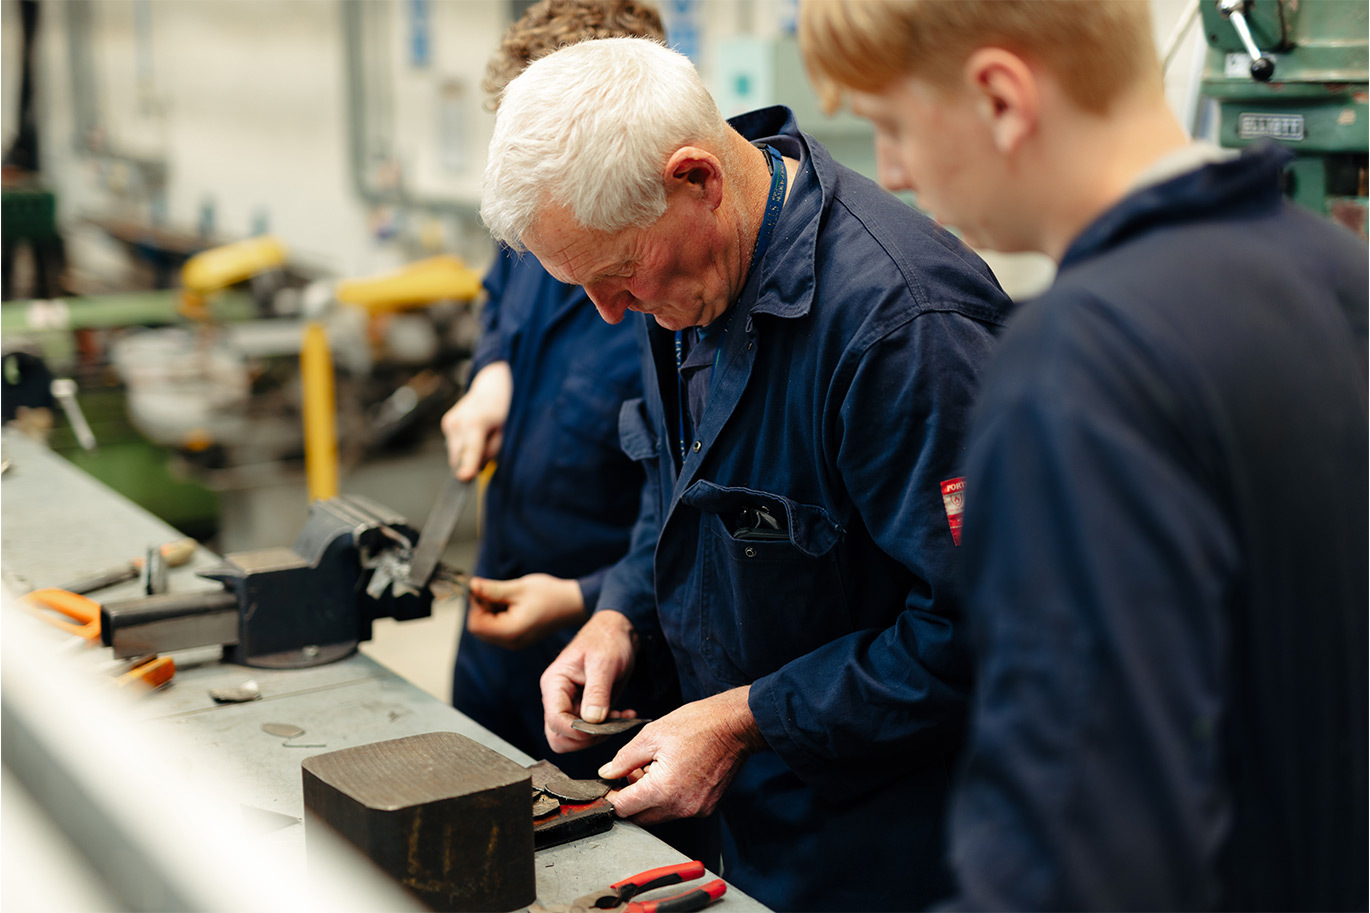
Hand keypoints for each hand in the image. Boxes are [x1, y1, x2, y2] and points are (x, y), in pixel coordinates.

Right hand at [441, 361, 512, 480]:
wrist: (491, 387)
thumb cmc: (501, 410)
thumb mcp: (503, 431)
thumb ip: (490, 450)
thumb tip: (476, 467)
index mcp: (476, 421)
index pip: (471, 448)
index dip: (468, 464)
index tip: (464, 477)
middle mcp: (459, 421)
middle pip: (460, 456)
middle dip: (472, 461)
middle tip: (488, 444)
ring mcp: (450, 422)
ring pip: (456, 453)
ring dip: (467, 452)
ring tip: (481, 434)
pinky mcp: (446, 423)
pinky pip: (454, 445)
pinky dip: (463, 445)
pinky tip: (473, 432)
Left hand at [466, 574, 586, 649]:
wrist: (572, 604)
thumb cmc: (550, 595)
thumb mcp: (519, 588)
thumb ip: (492, 590)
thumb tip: (472, 585)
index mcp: (511, 631)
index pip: (475, 625)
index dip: (475, 605)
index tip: (483, 589)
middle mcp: (511, 642)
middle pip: (479, 628)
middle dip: (482, 608)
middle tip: (497, 592)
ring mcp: (514, 642)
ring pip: (487, 628)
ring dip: (490, 611)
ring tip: (509, 597)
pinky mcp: (517, 639)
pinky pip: (497, 629)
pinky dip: (498, 615)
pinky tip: (512, 604)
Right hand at [540, 610, 638, 752]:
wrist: (618, 632)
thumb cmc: (607, 640)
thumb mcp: (604, 663)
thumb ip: (597, 692)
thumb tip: (592, 721)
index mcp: (554, 684)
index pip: (555, 721)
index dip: (576, 731)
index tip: (601, 728)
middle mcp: (558, 697)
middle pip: (558, 736)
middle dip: (584, 739)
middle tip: (610, 726)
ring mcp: (570, 705)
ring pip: (573, 738)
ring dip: (598, 736)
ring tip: (620, 718)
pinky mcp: (585, 709)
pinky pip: (589, 732)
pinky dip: (607, 730)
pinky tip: (624, 715)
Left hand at [598, 687, 765, 825]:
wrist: (736, 726)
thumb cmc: (699, 725)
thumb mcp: (652, 735)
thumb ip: (624, 759)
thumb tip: (607, 773)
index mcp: (662, 790)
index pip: (624, 809)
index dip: (610, 797)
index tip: (607, 786)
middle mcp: (680, 807)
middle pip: (640, 817)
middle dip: (629, 799)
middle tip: (630, 773)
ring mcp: (695, 810)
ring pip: (659, 815)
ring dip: (648, 799)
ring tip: (652, 769)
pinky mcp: (706, 807)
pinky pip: (677, 810)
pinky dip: (667, 798)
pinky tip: (670, 774)